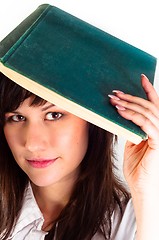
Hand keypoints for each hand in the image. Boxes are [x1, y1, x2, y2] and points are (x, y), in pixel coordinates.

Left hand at [109, 74, 158, 196]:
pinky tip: (121, 112)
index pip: (154, 106)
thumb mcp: (133, 143)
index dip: (149, 91)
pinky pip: (146, 124)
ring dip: (130, 105)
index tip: (141, 77)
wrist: (142, 188)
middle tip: (115, 93)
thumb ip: (133, 129)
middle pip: (149, 106)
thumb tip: (124, 116)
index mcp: (156, 128)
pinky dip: (133, 116)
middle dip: (131, 97)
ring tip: (114, 101)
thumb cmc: (138, 167)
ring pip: (147, 113)